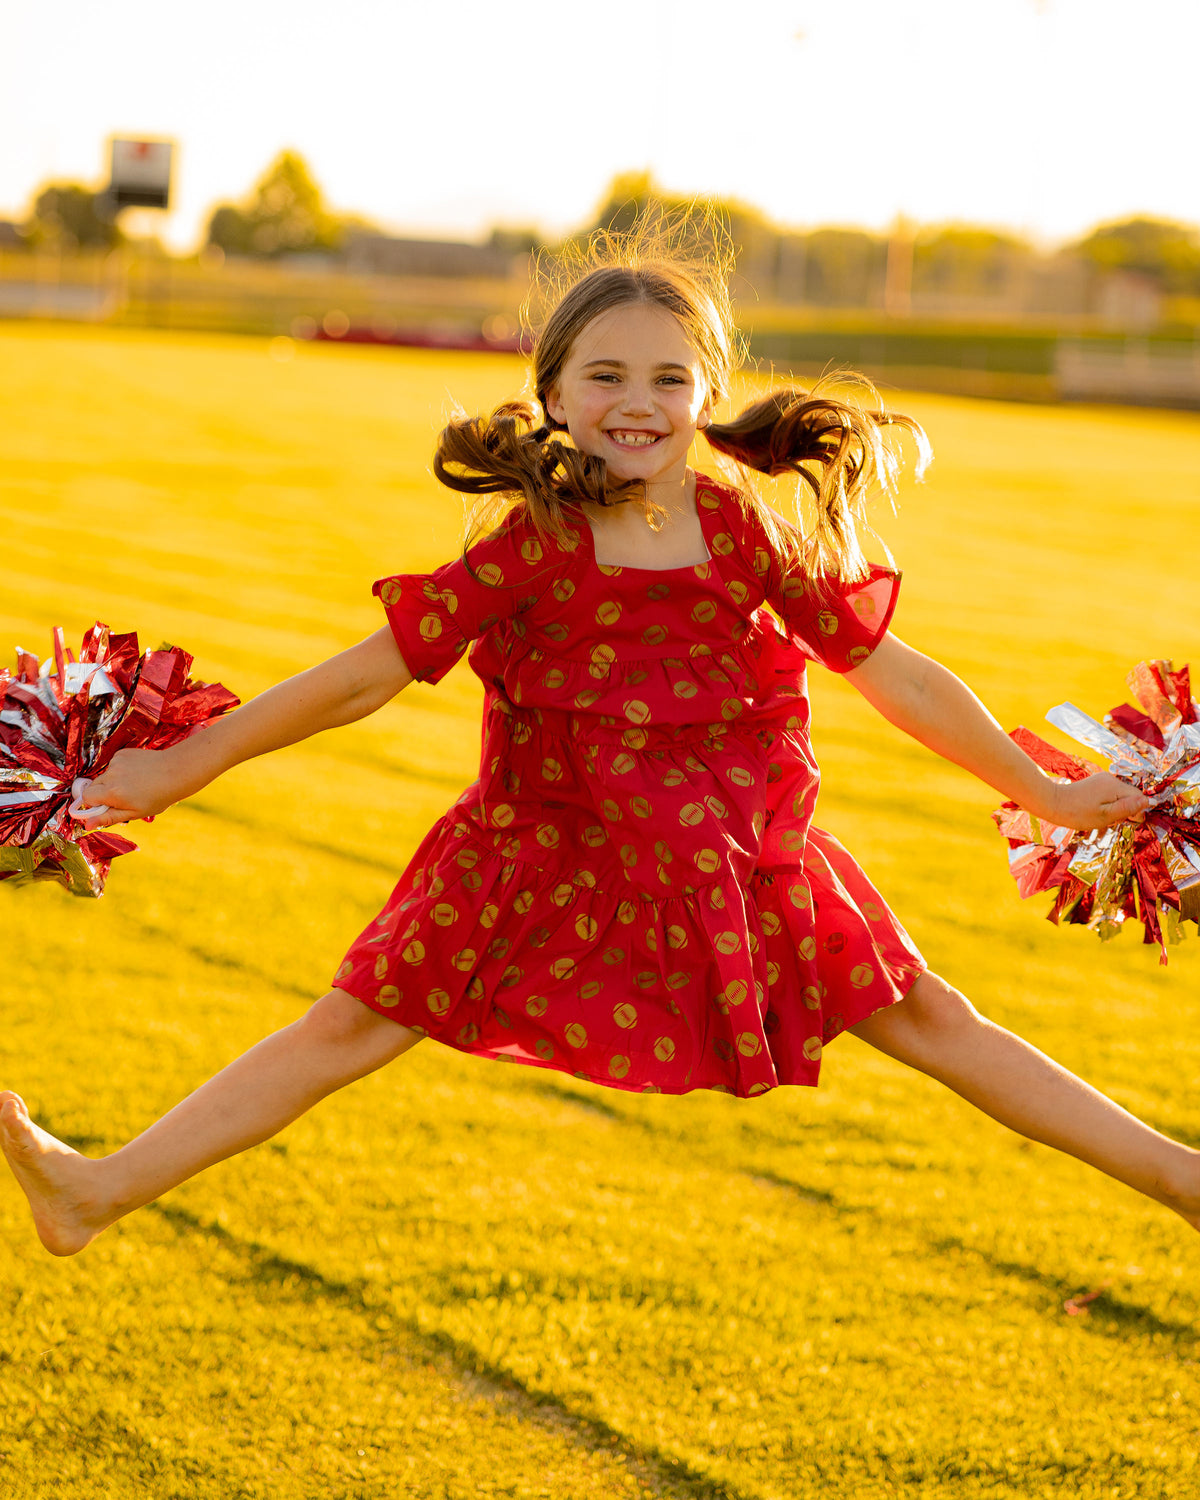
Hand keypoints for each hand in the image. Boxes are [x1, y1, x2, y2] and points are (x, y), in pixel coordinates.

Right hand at [72, 747, 194, 830]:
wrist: (176, 772)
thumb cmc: (158, 796)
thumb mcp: (134, 813)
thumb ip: (108, 818)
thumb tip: (87, 825)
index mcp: (112, 792)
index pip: (86, 797)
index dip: (93, 804)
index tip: (105, 807)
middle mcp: (111, 775)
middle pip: (93, 786)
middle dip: (102, 793)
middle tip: (122, 798)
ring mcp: (116, 761)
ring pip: (105, 776)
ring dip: (113, 782)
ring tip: (134, 785)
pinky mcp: (122, 753)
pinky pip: (114, 765)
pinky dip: (120, 771)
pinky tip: (137, 774)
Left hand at [1045, 772, 1150, 834]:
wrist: (1053, 804)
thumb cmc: (1078, 813)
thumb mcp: (1106, 815)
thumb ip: (1128, 808)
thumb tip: (1149, 801)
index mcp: (1115, 786)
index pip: (1139, 797)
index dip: (1136, 811)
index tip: (1124, 821)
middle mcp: (1110, 779)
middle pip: (1130, 796)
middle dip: (1124, 810)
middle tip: (1109, 821)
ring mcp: (1102, 780)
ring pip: (1119, 797)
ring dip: (1115, 809)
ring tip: (1101, 817)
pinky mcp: (1096, 783)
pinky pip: (1110, 795)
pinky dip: (1107, 805)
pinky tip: (1096, 812)